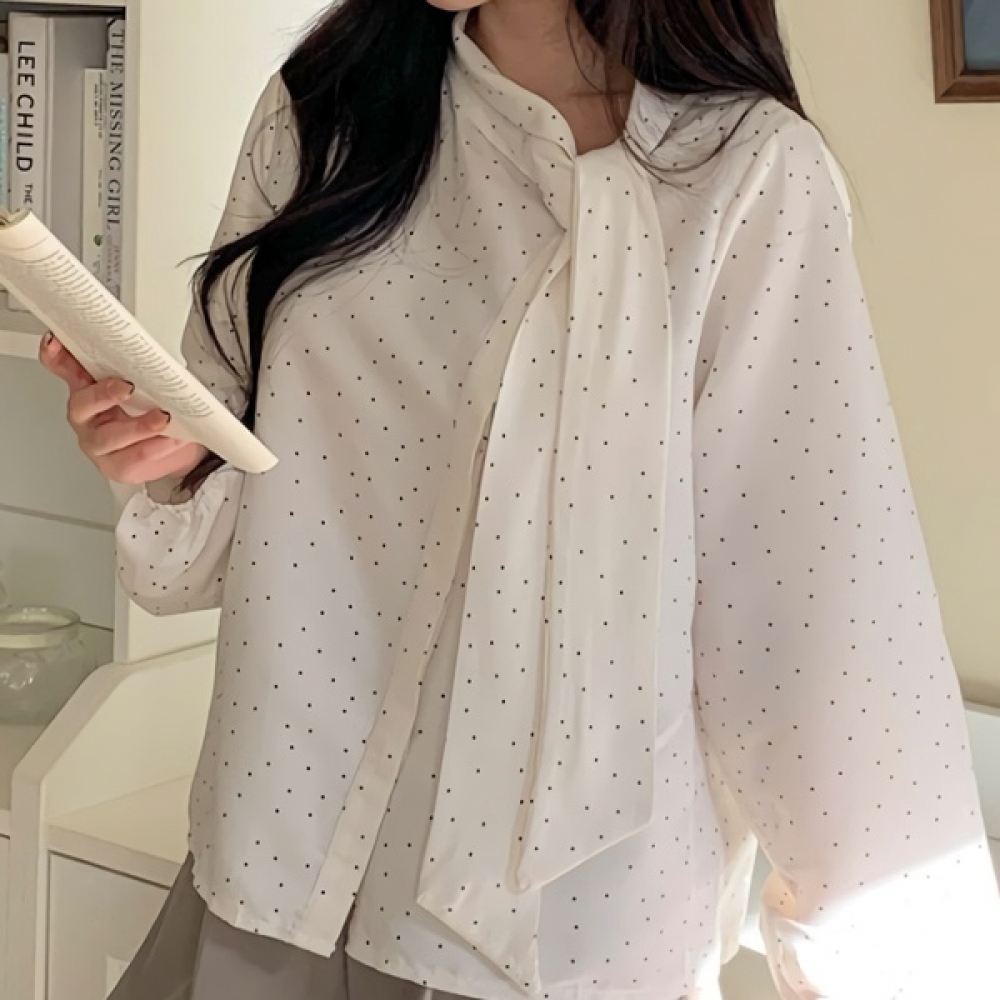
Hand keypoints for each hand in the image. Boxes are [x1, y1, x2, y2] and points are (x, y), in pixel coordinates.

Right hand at [39, 333, 207, 485]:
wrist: (176, 449)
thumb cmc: (155, 411)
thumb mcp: (151, 385)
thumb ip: (145, 370)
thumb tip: (157, 357)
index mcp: (90, 388)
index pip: (66, 369)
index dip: (57, 357)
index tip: (57, 342)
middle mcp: (88, 416)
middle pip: (82, 404)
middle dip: (103, 394)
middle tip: (127, 387)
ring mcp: (99, 442)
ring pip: (109, 436)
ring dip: (137, 426)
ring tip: (162, 418)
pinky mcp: (116, 466)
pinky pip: (133, 457)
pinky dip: (155, 447)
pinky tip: (171, 439)